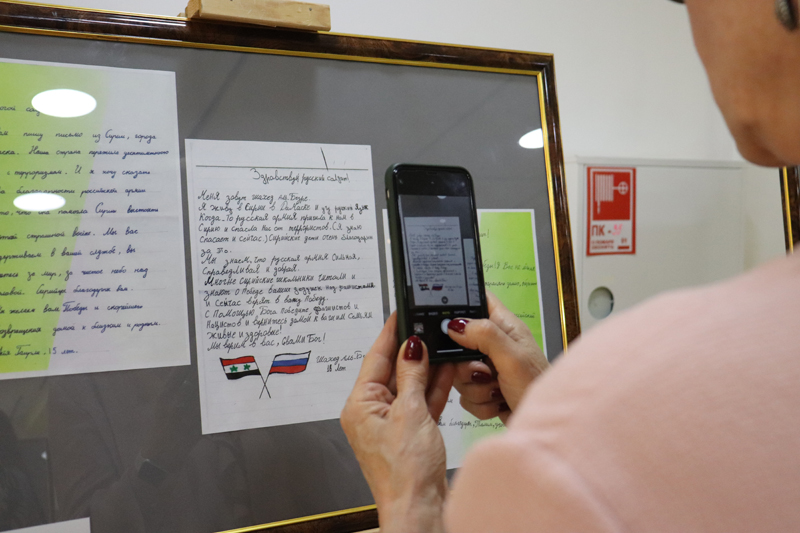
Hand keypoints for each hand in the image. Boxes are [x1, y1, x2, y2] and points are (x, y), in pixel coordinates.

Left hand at [341, 313, 454, 532]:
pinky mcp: (411, 434)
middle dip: (412, 350)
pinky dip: (433, 388)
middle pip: (393, 370)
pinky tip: (446, 371)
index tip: (400, 313)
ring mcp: (392, 424)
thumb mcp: (410, 413)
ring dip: (426, 368)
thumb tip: (412, 347)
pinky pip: (421, 402)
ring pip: (410, 385)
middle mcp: (372, 413)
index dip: (389, 333)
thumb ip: (412, 375)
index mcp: (360, 406)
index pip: (374, 358)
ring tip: (440, 343)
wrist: (420, 508)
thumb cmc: (405, 473)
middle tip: (426, 325)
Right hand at [448, 291, 548, 423]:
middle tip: (484, 371)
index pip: (477, 300)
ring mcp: (487, 368)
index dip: (460, 304)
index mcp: (504, 327)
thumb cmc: (537, 386)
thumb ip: (485, 335)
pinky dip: (478, 402)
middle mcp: (493, 345)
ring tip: (496, 389)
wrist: (545, 425)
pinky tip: (496, 402)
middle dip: (465, 364)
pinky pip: (464, 394)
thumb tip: (455, 324)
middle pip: (458, 344)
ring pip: (458, 372)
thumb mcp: (513, 357)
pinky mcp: (483, 390)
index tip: (448, 321)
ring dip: (474, 387)